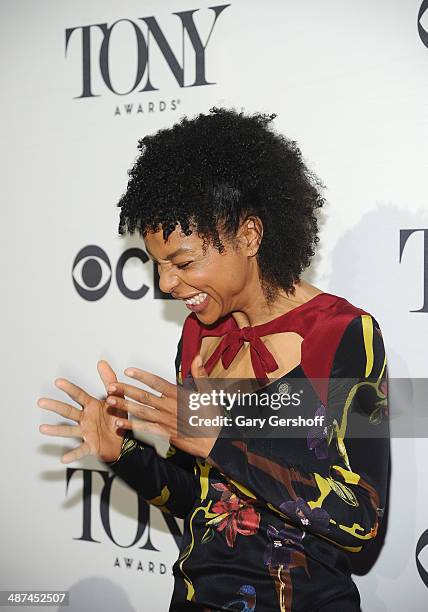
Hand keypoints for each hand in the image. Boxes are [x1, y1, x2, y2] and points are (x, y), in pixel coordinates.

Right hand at [37, 360, 128, 463]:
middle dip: (55, 406)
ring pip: (69, 430)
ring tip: (43, 428)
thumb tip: (102, 362)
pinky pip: (81, 450)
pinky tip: (63, 458)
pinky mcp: (91, 446)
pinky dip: (72, 454)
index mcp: (91, 406)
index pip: (79, 395)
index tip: (58, 382)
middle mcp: (85, 419)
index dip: (69, 388)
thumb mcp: (117, 397)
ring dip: (56, 430)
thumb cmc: (117, 418)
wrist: (124, 440)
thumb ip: (110, 380)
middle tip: (41, 402)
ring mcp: (86, 432)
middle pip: (68, 411)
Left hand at [104, 355, 222, 458]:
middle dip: (126, 390)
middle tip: (111, 386)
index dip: (142, 376)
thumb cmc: (211, 417)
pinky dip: (131, 426)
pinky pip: (144, 428)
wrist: (213, 442)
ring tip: (109, 401)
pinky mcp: (164, 433)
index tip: (128, 371)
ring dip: (124, 406)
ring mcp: (165, 421)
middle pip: (144, 396)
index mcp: (178, 396)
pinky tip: (119, 423)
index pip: (157, 382)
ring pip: (141, 411)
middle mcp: (169, 407)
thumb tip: (196, 358)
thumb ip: (200, 375)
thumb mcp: (208, 393)